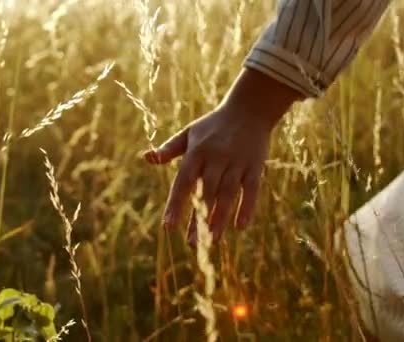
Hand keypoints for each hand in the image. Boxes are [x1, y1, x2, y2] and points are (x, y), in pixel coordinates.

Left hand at [144, 68, 301, 244]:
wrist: (250, 108)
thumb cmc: (214, 124)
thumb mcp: (189, 133)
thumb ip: (170, 149)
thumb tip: (147, 158)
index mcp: (197, 152)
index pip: (183, 183)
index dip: (176, 205)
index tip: (168, 227)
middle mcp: (216, 158)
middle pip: (205, 194)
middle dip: (198, 219)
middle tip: (193, 244)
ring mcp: (237, 162)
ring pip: (228, 194)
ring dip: (220, 218)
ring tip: (213, 241)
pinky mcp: (256, 166)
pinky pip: (252, 190)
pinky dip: (248, 207)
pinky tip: (241, 227)